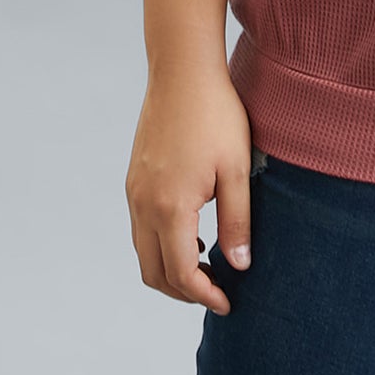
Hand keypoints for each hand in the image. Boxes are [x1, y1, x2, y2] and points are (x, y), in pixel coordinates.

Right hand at [125, 67, 255, 315]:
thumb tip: (240, 265)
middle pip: (155, 273)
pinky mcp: (133, 179)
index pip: (181, 273)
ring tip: (208, 264)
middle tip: (217, 290)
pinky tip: (193, 232)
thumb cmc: (215, 114)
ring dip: (171, 269)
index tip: (227, 303)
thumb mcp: (237, 168)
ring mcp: (134, 191)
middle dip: (184, 291)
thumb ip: (237, 221)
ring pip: (144, 252)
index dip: (204, 295)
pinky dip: (161, 244)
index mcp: (170, 207)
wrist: (182, 71)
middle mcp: (144, 205)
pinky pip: (141, 228)